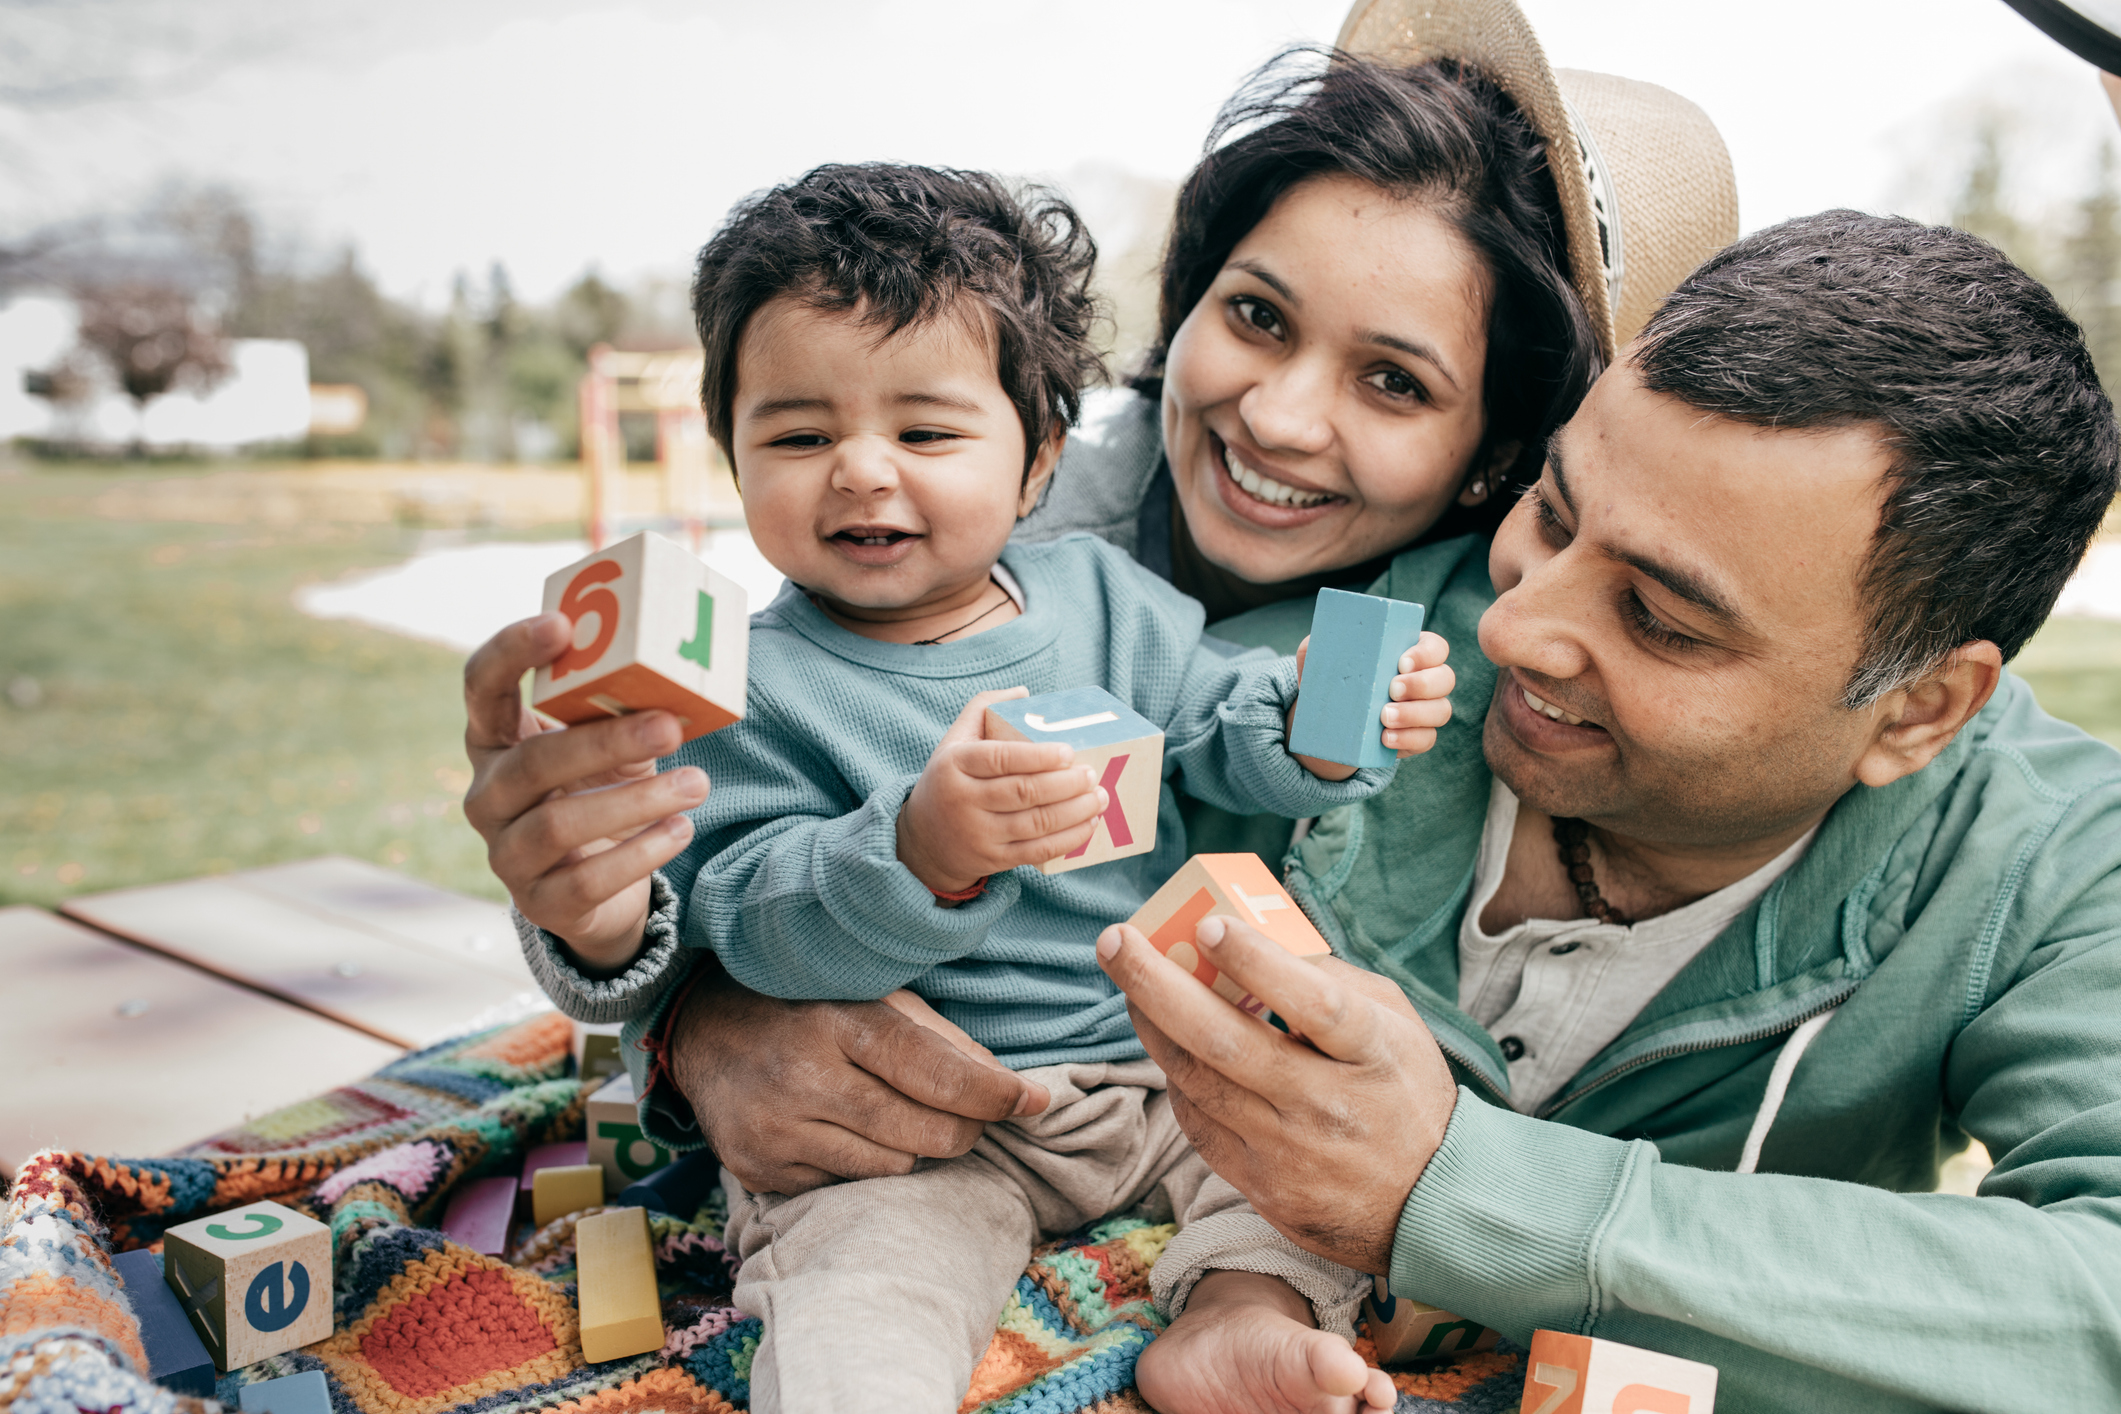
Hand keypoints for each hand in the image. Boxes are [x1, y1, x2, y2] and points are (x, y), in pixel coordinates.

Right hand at [462, 613, 709, 971]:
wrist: (597, 892)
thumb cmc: (600, 794)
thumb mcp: (608, 749)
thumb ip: (621, 714)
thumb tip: (676, 680)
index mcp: (495, 741)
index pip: (481, 686)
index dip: (511, 652)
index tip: (561, 625)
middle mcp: (487, 796)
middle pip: (532, 763)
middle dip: (605, 742)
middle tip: (669, 726)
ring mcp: (506, 853)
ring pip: (559, 825)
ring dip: (636, 802)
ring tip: (697, 784)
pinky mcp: (538, 903)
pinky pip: (587, 879)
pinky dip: (641, 852)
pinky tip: (681, 829)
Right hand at [667, 966, 1050, 1195]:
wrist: (700, 1026)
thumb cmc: (806, 1002)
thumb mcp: (871, 993)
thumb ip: (940, 1036)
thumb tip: (1010, 1086)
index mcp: (839, 1021)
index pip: (936, 1070)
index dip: (993, 1093)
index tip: (1033, 1100)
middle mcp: (804, 1078)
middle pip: (923, 1132)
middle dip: (965, 1129)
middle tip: (971, 1116)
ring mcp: (778, 1130)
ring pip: (892, 1168)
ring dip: (916, 1150)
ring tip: (902, 1117)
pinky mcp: (760, 1169)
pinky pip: (848, 1185)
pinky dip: (866, 1165)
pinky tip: (850, 1131)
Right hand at [895, 687, 1109, 893]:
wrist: (923, 841)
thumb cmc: (948, 781)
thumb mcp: (953, 741)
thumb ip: (983, 709)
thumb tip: (1024, 692)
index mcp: (954, 765)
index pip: (1001, 758)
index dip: (1038, 756)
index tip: (1069, 752)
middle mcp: (963, 800)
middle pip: (1024, 792)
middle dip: (1066, 784)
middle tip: (1092, 774)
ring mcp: (978, 833)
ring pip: (1036, 823)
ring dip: (1075, 811)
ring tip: (1099, 798)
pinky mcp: (992, 859)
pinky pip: (1037, 851)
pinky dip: (1067, 839)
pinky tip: (1088, 824)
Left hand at [1094, 913, 1457, 1274]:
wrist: (1431, 1204)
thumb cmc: (1405, 1091)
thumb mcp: (1395, 1022)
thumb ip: (1333, 978)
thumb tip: (1257, 935)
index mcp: (1372, 1053)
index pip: (1313, 1004)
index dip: (1258, 963)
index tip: (1208, 926)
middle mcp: (1328, 1106)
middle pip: (1227, 1043)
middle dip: (1158, 986)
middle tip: (1115, 941)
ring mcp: (1292, 1154)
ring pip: (1199, 1084)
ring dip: (1152, 1028)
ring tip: (1129, 983)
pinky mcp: (1264, 1189)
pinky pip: (1200, 1126)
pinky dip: (1177, 1081)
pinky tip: (1168, 1047)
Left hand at [1286, 631, 1455, 780]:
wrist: (1332, 724)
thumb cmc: (1335, 682)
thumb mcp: (1323, 662)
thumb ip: (1320, 647)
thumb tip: (1315, 642)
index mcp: (1411, 653)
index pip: (1435, 647)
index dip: (1426, 653)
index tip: (1402, 662)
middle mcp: (1427, 680)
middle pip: (1445, 678)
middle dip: (1421, 684)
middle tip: (1392, 689)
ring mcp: (1426, 710)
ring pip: (1440, 711)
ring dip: (1415, 714)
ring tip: (1385, 717)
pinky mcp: (1418, 737)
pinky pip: (1426, 739)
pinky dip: (1408, 740)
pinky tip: (1387, 739)